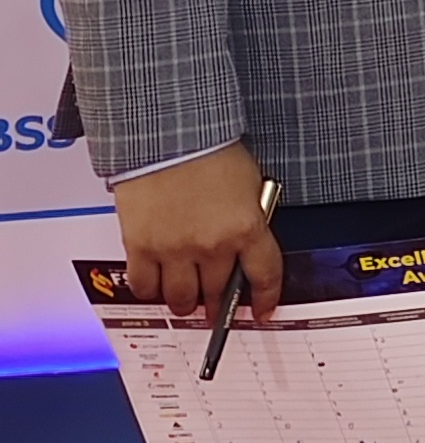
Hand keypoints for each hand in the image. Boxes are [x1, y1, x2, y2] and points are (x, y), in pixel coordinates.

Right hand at [117, 144, 279, 323]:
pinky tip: (155, 285)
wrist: (168, 131)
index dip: (266, 298)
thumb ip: (250, 218)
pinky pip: (144, 285)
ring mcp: (174, 249)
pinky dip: (150, 290)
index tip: (264, 309)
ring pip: (181, 298)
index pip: (264, 276)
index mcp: (246, 228)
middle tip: (215, 310)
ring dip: (185, 303)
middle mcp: (212, 245)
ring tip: (186, 302)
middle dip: (219, 305)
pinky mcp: (141, 246)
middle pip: (218, 291)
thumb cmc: (210, 147)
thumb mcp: (249, 183)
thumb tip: (249, 243)